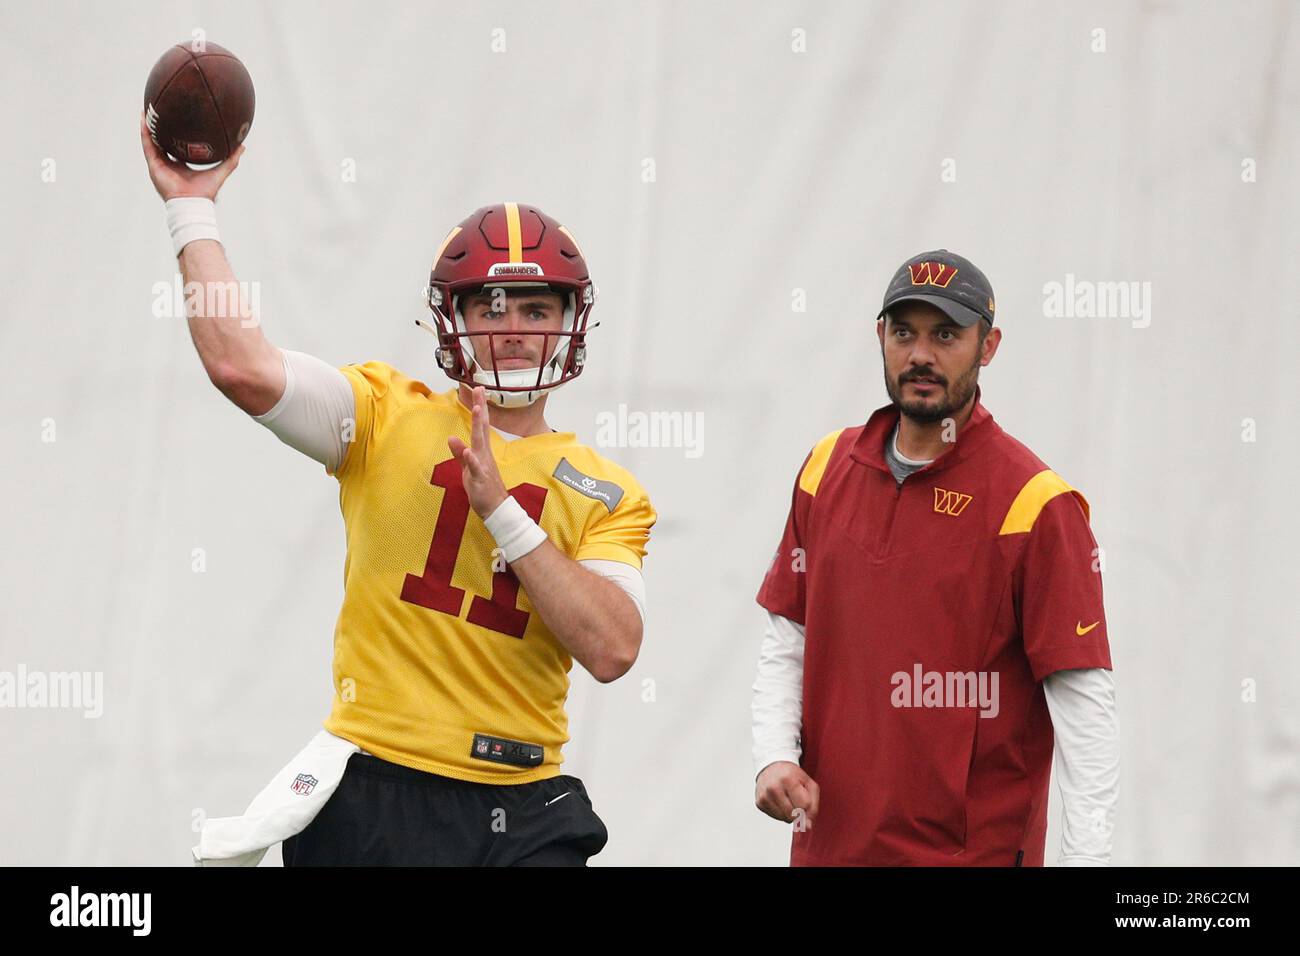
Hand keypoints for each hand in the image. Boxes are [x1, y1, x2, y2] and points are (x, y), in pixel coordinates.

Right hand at [140, 110, 244, 201]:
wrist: (193, 202)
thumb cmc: (206, 191)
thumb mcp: (221, 171)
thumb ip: (231, 159)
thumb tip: (242, 146)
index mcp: (181, 165)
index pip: (177, 147)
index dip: (176, 134)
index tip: (179, 119)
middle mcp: (169, 164)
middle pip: (162, 142)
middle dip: (160, 127)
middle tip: (161, 110)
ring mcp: (159, 164)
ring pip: (151, 141)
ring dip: (148, 125)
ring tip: (148, 109)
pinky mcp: (153, 165)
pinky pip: (147, 145)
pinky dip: (145, 132)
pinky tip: (144, 119)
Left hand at [448, 386, 508, 517]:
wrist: (496, 509)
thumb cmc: (483, 489)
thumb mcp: (467, 468)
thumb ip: (460, 454)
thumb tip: (452, 438)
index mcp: (481, 451)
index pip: (480, 426)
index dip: (478, 408)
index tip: (477, 390)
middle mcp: (484, 454)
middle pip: (481, 427)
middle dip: (480, 408)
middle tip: (479, 389)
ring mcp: (483, 465)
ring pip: (480, 443)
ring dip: (478, 426)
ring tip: (478, 410)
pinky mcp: (481, 478)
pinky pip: (476, 467)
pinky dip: (472, 459)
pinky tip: (469, 450)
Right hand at [755, 761, 819, 831]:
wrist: (772, 767)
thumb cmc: (792, 775)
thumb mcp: (809, 784)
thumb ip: (813, 806)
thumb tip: (808, 826)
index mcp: (787, 780)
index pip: (803, 806)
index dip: (808, 805)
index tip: (805, 797)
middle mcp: (773, 788)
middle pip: (793, 815)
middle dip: (799, 811)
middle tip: (797, 798)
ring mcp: (764, 796)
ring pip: (785, 819)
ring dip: (790, 813)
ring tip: (788, 799)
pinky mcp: (759, 803)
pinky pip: (776, 817)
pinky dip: (781, 812)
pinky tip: (780, 801)